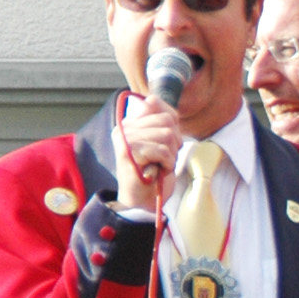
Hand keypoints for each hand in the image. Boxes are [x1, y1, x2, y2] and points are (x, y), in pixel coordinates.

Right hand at [112, 93, 181, 211]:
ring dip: (171, 154)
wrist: (141, 199)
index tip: (168, 143)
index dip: (172, 124)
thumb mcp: (162, 141)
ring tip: (161, 164)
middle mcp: (123, 128)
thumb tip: (152, 98)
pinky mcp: (128, 152)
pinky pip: (162, 150)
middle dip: (175, 141)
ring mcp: (124, 139)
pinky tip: (159, 170)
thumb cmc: (153, 171)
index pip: (157, 104)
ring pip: (166, 135)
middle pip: (166, 120)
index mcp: (130, 122)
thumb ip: (161, 121)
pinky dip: (168, 163)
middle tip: (166, 157)